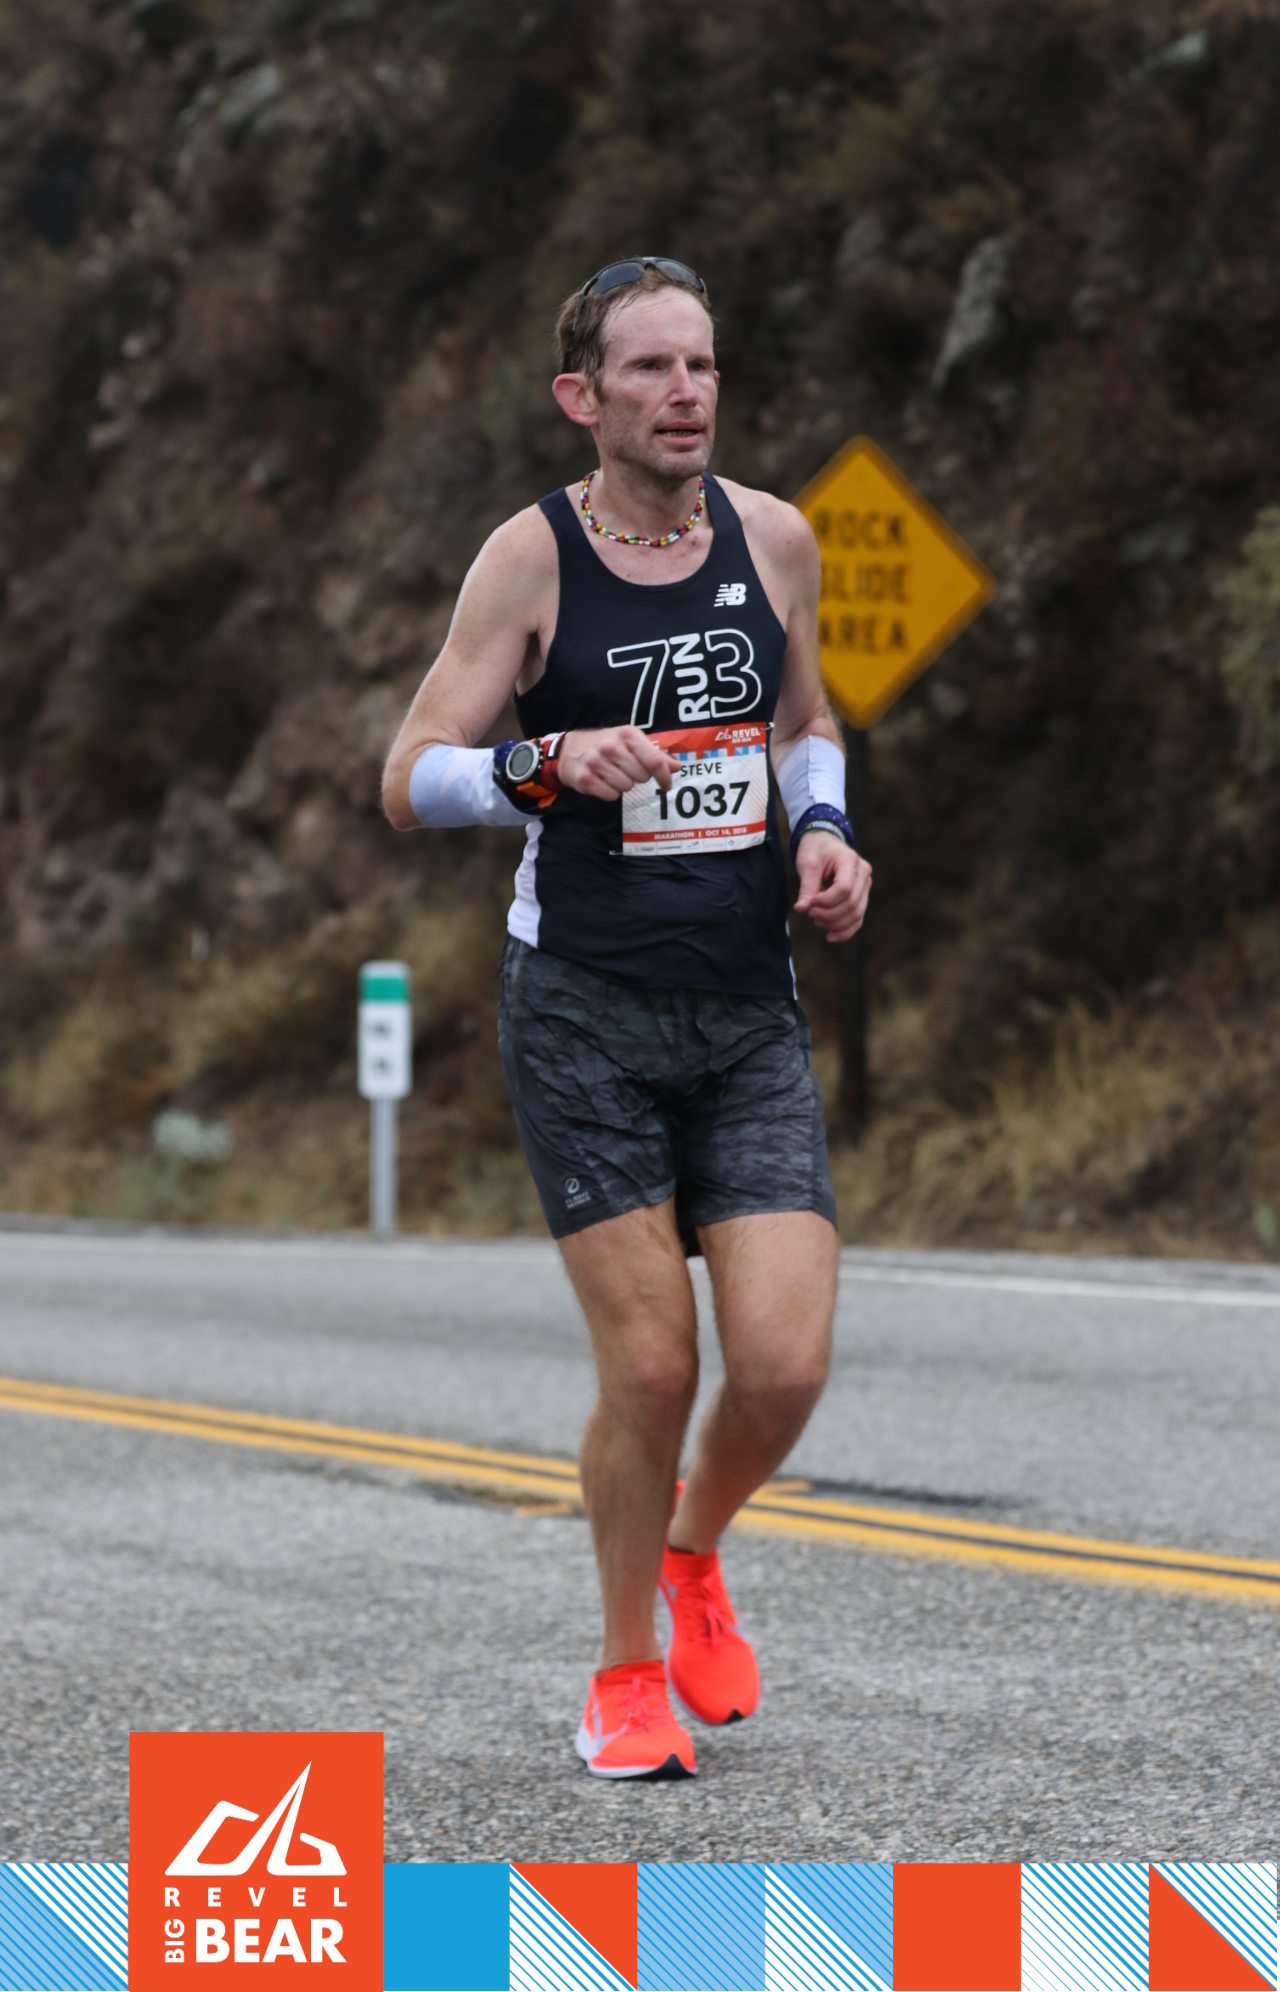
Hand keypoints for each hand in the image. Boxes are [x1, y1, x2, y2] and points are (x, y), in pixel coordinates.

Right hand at [558, 725, 679, 799]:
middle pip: (642, 777)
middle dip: (639, 777)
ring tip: (613, 773)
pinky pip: (611, 796)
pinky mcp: (585, 779)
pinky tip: (603, 780)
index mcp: (627, 734)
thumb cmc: (607, 744)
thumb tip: (677, 766)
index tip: (667, 785)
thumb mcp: (631, 742)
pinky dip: (610, 792)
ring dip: (624, 784)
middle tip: (627, 769)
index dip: (664, 776)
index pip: (654, 760)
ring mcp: (596, 762)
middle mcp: (611, 746)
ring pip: (627, 787)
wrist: (569, 749)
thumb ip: (654, 754)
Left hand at [794, 831, 871, 941]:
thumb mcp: (807, 863)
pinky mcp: (862, 896)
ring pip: (856, 914)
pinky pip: (858, 918)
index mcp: (850, 860)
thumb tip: (801, 909)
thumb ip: (806, 887)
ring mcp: (865, 885)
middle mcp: (863, 873)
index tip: (810, 902)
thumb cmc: (814, 850)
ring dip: (834, 923)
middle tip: (809, 912)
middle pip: (851, 904)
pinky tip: (830, 937)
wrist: (823, 842)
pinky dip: (845, 930)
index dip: (826, 901)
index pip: (844, 889)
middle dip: (828, 914)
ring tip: (815, 919)